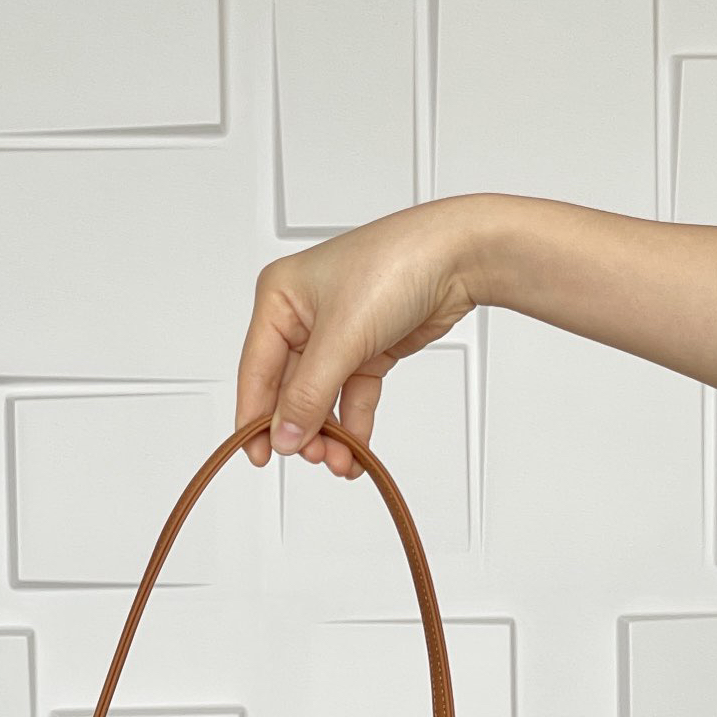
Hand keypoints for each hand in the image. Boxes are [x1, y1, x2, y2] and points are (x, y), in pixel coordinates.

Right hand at [235, 195, 492, 476]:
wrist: (460, 256)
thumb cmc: (398, 265)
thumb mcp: (343, 337)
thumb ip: (309, 394)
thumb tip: (284, 436)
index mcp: (280, 298)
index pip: (256, 370)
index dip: (255, 417)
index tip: (259, 455)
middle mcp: (303, 316)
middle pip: (289, 390)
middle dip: (302, 428)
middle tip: (313, 456)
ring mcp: (335, 334)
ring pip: (321, 399)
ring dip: (329, 434)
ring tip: (339, 459)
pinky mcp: (366, 349)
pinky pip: (351, 398)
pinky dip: (353, 426)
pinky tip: (356, 450)